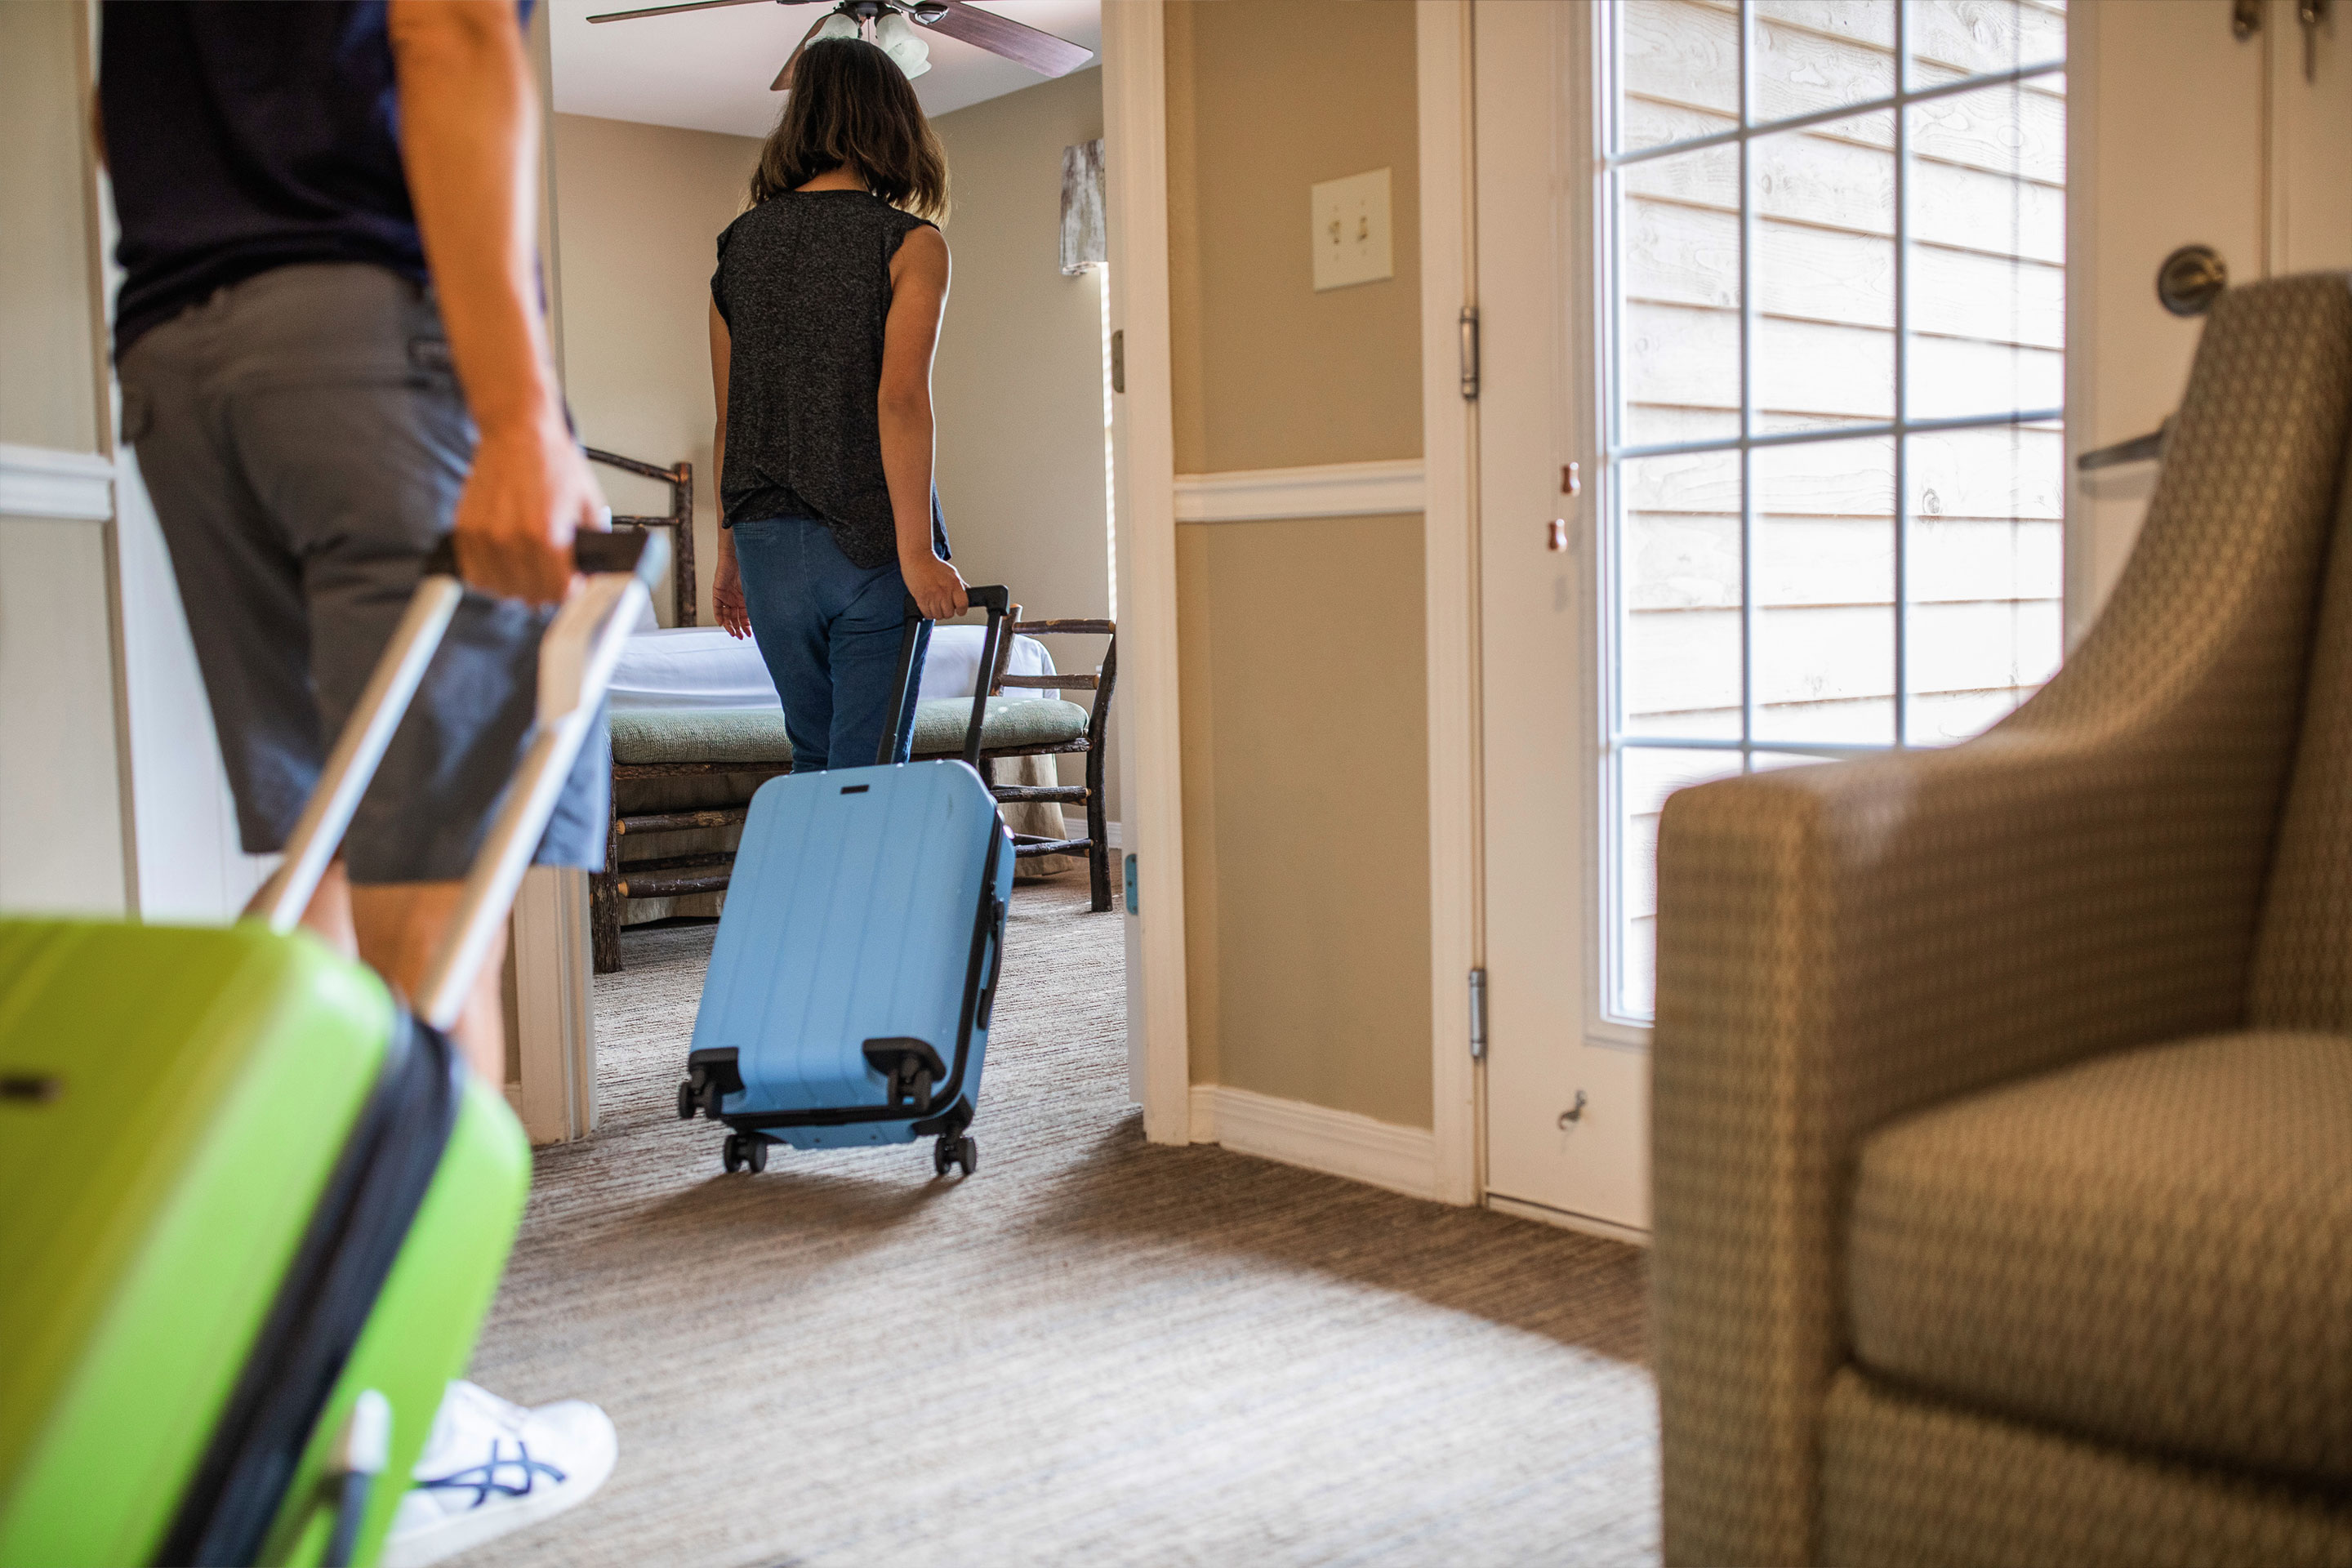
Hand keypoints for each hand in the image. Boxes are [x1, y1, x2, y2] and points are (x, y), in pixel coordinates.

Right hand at [452, 417, 602, 604]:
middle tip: (552, 576)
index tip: (571, 583)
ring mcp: (484, 537)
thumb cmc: (552, 463)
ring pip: (500, 590)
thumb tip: (592, 573)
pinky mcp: (464, 530)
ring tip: (528, 570)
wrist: (517, 433)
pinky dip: (490, 576)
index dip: (569, 590)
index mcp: (547, 535)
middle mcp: (512, 539)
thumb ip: (594, 543)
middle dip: (546, 589)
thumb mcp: (590, 504)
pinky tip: (504, 564)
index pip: (558, 592)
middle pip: (530, 595)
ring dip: (517, 586)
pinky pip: (474, 573)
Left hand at [713, 548, 750, 638]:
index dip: (747, 626)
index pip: (745, 616)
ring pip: (726, 615)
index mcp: (745, 599)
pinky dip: (719, 616)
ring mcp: (726, 596)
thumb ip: (759, 601)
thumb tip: (773, 615)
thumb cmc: (751, 569)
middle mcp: (735, 599)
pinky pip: (717, 608)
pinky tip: (722, 624)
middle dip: (738, 628)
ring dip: (729, 625)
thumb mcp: (756, 589)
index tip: (750, 634)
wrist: (738, 556)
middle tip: (741, 637)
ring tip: (734, 634)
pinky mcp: (718, 592)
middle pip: (735, 618)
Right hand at [903, 550, 967, 621]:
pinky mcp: (921, 599)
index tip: (959, 610)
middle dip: (947, 611)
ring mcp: (932, 596)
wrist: (918, 559)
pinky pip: (927, 614)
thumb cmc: (933, 565)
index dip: (962, 610)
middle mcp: (944, 591)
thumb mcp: (952, 573)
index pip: (963, 605)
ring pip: (938, 615)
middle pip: (949, 613)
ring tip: (935, 605)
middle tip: (944, 606)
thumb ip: (960, 584)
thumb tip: (967, 592)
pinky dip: (928, 613)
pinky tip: (928, 606)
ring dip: (937, 613)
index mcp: (954, 584)